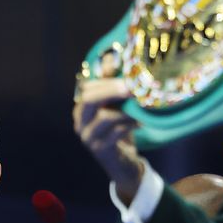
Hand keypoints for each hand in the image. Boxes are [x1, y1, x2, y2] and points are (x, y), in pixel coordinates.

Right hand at [72, 78, 143, 202]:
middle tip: (131, 85)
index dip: (105, 77)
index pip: (87, 87)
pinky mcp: (101, 150)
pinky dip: (131, 124)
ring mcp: (88, 137)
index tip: (126, 70)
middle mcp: (80, 122)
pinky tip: (142, 121)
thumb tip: (112, 57)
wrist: (123, 165)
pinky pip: (117, 132)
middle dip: (111, 89)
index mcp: (82, 108)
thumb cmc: (119, 131)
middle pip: (89, 99)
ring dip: (126, 108)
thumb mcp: (116, 107)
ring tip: (141, 104)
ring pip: (105, 116)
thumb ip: (112, 85)